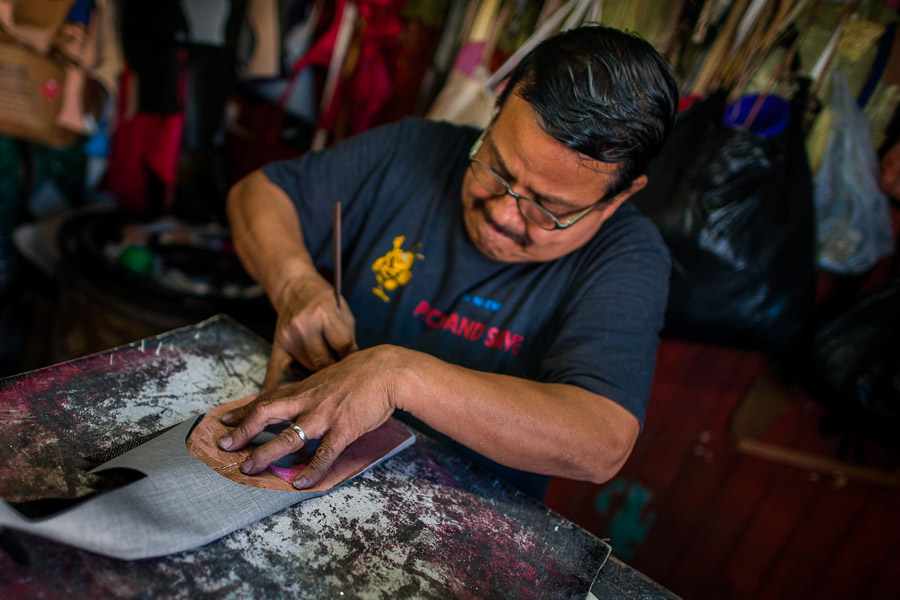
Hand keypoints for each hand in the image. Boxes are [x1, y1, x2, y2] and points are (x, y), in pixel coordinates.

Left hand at [216, 346, 401, 488]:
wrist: (389, 370)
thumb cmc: (362, 373)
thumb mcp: (329, 377)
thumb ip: (313, 391)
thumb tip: (301, 402)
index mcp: (305, 389)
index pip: (266, 399)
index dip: (243, 411)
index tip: (224, 420)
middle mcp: (308, 401)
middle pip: (266, 414)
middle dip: (242, 431)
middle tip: (224, 446)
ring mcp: (325, 416)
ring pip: (288, 437)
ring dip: (265, 454)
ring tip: (248, 469)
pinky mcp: (344, 429)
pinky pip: (324, 454)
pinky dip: (311, 470)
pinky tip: (300, 483)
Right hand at [263, 272, 357, 390]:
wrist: (295, 286)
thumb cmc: (325, 301)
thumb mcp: (343, 312)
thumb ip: (348, 338)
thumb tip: (353, 369)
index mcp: (325, 314)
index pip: (343, 345)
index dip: (351, 355)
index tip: (355, 362)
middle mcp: (305, 325)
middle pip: (324, 361)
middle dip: (334, 368)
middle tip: (340, 372)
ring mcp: (289, 336)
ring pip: (308, 366)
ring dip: (318, 368)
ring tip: (325, 366)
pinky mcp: (278, 343)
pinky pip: (275, 368)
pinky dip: (272, 384)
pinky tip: (269, 397)